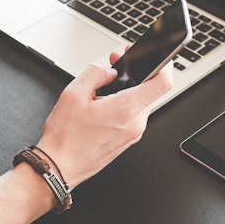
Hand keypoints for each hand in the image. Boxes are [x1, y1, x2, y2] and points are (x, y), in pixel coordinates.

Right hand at [37, 48, 172, 187]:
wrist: (59, 166)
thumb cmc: (65, 137)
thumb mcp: (73, 93)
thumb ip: (95, 73)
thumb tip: (108, 70)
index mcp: (125, 109)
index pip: (162, 83)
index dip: (164, 65)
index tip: (159, 57)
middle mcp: (135, 123)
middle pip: (148, 91)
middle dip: (133, 74)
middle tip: (115, 64)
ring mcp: (132, 134)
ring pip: (139, 103)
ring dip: (126, 90)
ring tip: (101, 89)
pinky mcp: (126, 141)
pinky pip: (131, 116)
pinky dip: (122, 105)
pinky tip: (102, 105)